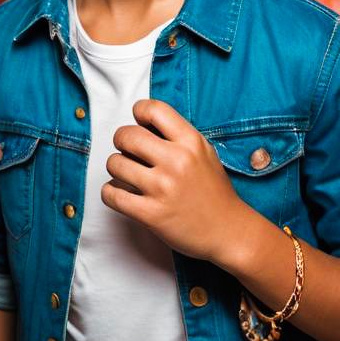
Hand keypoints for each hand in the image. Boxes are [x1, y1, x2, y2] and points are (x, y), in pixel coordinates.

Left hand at [100, 98, 247, 262]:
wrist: (228, 231)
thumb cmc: (213, 191)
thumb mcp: (204, 153)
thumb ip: (176, 136)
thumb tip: (141, 123)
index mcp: (191, 142)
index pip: (153, 109)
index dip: (139, 112)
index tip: (139, 123)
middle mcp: (177, 161)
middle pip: (126, 135)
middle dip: (121, 141)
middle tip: (128, 151)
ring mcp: (163, 188)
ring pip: (114, 163)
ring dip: (117, 168)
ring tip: (128, 175)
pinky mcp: (151, 214)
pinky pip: (111, 194)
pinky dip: (110, 192)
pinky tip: (122, 193)